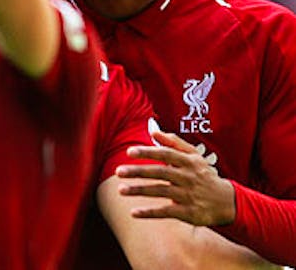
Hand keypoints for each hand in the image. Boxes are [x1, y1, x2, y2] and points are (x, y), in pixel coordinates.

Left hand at [115, 130, 235, 226]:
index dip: (148, 152)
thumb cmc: (203, 175)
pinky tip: (133, 212)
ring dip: (139, 191)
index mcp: (188, 162)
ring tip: (120, 190)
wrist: (226, 201)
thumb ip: (174, 143)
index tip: (129, 152)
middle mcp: (188, 178)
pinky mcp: (188, 212)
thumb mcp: (193, 156)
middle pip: (160, 173)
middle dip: (138, 172)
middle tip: (118, 171)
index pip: (166, 154)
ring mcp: (188, 195)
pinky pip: (166, 212)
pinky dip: (150, 213)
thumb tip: (153, 131)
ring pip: (160, 191)